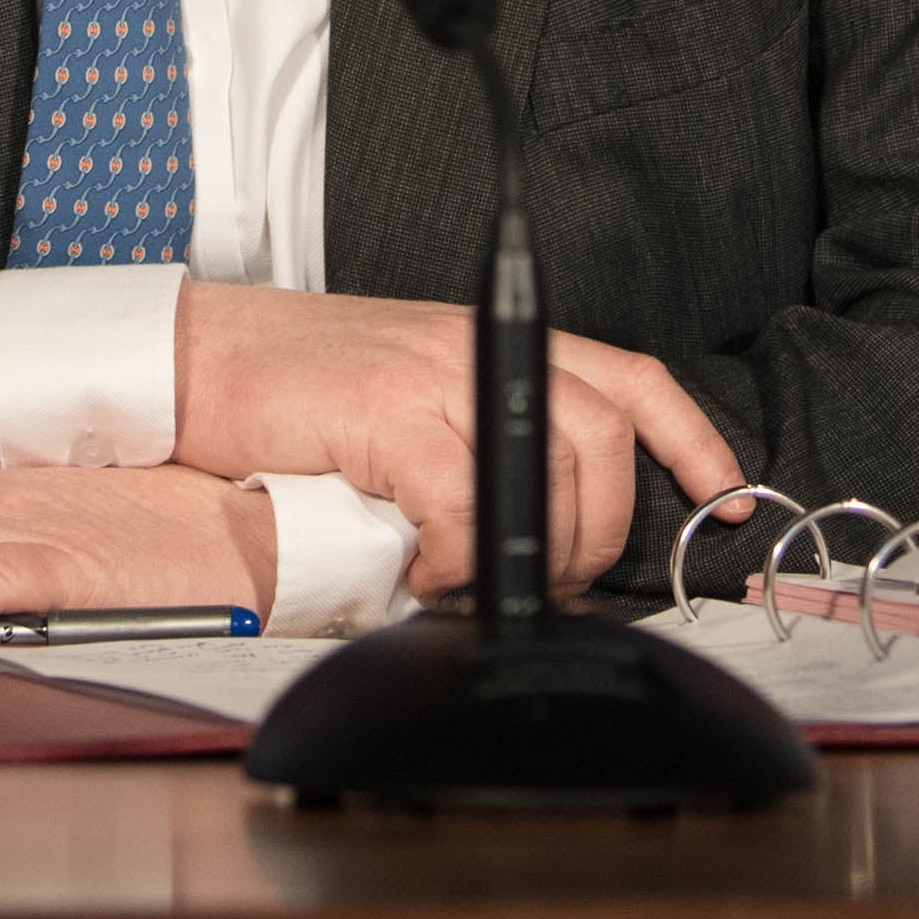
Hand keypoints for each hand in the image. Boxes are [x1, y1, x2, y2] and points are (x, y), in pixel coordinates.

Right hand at [171, 284, 741, 598]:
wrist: (191, 360)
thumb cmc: (285, 392)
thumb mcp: (401, 400)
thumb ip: (468, 441)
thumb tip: (525, 533)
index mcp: (488, 340)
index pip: (627, 376)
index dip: (691, 438)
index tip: (726, 496)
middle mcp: (473, 345)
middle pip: (602, 437)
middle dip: (598, 530)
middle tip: (551, 578)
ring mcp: (432, 373)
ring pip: (547, 469)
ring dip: (531, 551)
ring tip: (479, 579)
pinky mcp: (385, 410)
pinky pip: (462, 500)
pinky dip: (455, 556)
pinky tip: (423, 571)